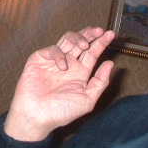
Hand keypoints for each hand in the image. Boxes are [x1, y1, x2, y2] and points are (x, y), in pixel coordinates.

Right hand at [4, 26, 114, 141]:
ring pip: (67, 40)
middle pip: (81, 42)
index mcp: (80, 72)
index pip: (93, 53)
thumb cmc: (61, 112)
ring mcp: (54, 60)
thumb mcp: (87, 99)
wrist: (36, 116)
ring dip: (78, 38)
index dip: (101, 42)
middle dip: (90, 34)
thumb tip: (111, 64)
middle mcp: (69, 64)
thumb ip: (100, 82)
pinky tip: (63, 66)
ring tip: (85, 44)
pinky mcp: (40, 58)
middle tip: (99, 31)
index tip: (111, 34)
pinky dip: (59, 55)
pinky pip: (53, 49)